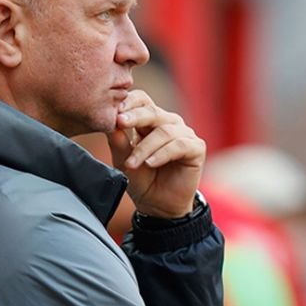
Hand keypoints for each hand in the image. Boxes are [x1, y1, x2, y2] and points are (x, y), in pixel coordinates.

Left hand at [106, 90, 205, 218]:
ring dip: (145, 147)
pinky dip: (162, 154)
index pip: (141, 100)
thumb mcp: (123, 160)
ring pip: (164, 130)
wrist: (158, 205)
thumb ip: (118, 141)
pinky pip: (179, 145)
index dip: (129, 101)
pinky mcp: (196, 148)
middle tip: (120, 122)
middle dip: (135, 117)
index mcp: (149, 121)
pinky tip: (150, 163)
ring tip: (132, 163)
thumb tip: (109, 122)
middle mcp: (168, 123)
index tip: (114, 111)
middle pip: (152, 111)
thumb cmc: (141, 179)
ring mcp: (184, 134)